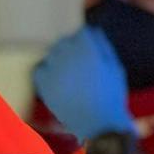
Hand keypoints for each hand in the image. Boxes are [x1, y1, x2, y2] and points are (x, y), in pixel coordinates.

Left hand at [33, 26, 135, 140]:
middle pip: (63, 41)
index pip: (81, 32)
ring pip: (50, 54)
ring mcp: (53, 70)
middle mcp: (68, 57)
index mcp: (89, 50)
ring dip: (57, 58)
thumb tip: (94, 31)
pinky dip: (45, 71)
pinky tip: (54, 78)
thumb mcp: (115, 67)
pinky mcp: (43, 85)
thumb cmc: (111, 95)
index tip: (86, 45)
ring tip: (66, 69)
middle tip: (76, 59)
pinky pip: (38, 70)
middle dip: (69, 46)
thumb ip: (103, 47)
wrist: (98, 122)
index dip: (84, 38)